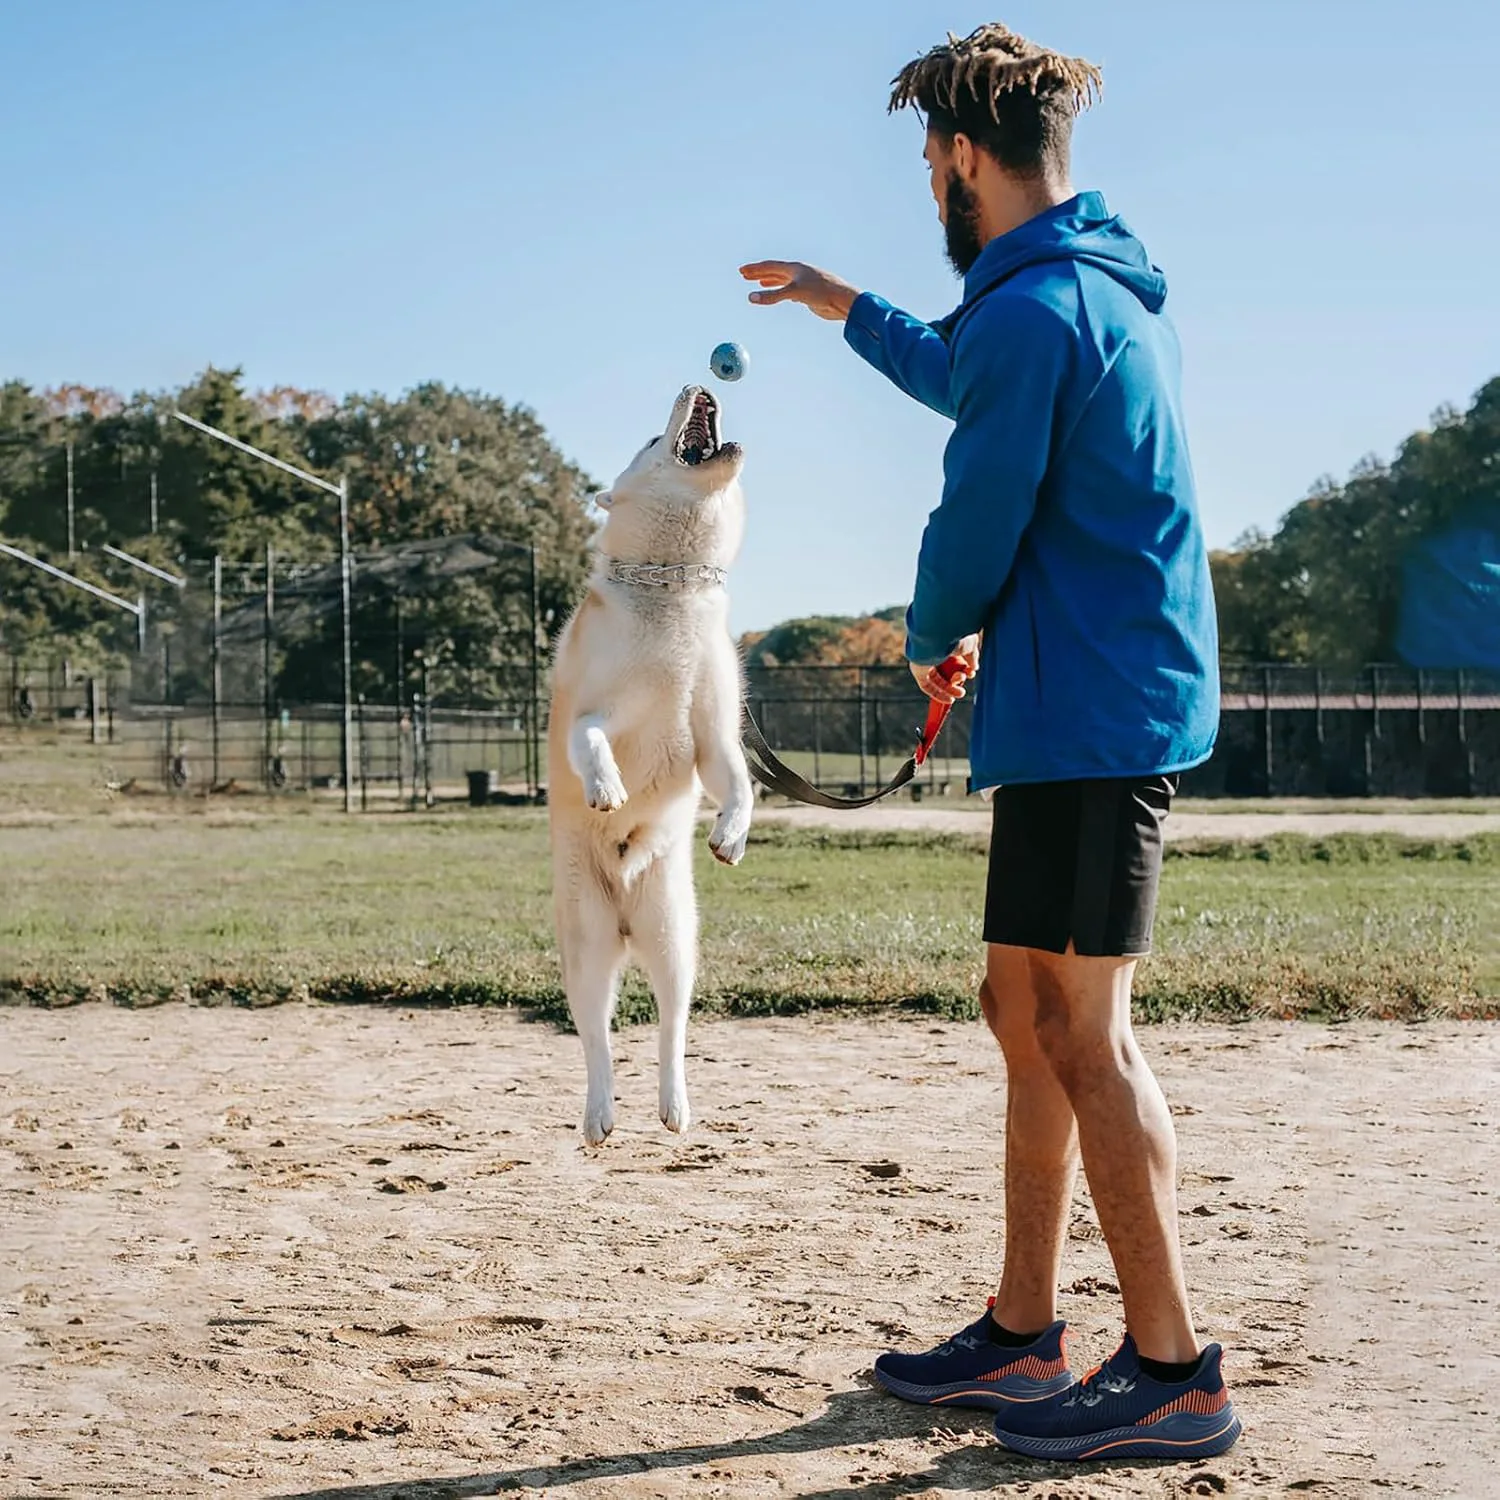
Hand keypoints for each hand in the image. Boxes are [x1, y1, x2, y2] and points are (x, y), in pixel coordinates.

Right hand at [740, 261, 860, 321]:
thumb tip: (751, 298)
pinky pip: (789, 290)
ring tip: (758, 282)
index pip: (769, 266)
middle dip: (758, 273)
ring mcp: (803, 283)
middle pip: (773, 271)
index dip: (754, 269)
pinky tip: (778, 292)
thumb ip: (772, 296)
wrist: (842, 301)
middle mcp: (798, 273)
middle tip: (744, 274)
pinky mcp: (808, 294)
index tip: (741, 270)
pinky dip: (780, 290)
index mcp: (794, 268)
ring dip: (769, 281)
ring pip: (782, 280)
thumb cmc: (821, 292)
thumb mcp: (794, 293)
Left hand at [910, 635, 980, 704]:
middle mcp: (934, 649)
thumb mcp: (969, 645)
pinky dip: (938, 693)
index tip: (972, 672)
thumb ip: (972, 656)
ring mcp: (924, 659)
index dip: (964, 669)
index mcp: (946, 641)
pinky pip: (926, 685)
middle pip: (946, 671)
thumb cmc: (955, 634)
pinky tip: (950, 699)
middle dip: (958, 680)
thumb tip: (973, 667)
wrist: (939, 632)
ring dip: (950, 689)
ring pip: (937, 679)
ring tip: (961, 693)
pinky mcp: (917, 669)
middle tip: (966, 680)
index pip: (954, 659)